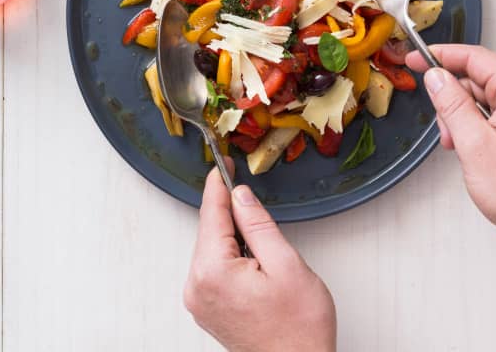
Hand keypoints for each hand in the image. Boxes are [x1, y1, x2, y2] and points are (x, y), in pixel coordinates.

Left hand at [183, 159, 336, 351]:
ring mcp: (199, 300)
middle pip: (209, 230)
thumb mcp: (286, 264)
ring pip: (211, 248)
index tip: (222, 165)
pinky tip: (254, 264)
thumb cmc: (298, 329)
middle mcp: (197, 287)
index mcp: (213, 271)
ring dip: (233, 236)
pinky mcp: (207, 308)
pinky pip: (213, 267)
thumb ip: (259, 224)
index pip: (211, 213)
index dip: (219, 185)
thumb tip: (241, 196)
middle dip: (230, 212)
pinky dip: (230, 255)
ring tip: (266, 253)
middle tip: (252, 200)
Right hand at [406, 45, 495, 249]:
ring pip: (485, 98)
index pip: (475, 58)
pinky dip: (477, 125)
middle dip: (453, 99)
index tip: (416, 58)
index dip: (440, 56)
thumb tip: (435, 77)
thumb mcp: (472, 143)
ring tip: (457, 145)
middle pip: (479, 79)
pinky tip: (469, 147)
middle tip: (439, 122)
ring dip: (463, 116)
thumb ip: (451, 104)